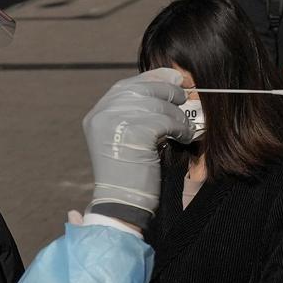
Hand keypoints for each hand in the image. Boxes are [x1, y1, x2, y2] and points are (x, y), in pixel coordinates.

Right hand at [81, 70, 194, 227]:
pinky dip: (180, 127)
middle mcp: (102, 115)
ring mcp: (115, 123)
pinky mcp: (134, 133)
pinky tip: (185, 137)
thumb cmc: (130, 175)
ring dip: (177, 115)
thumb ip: (135, 114)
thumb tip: (166, 84)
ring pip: (157, 104)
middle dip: (167, 91)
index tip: (173, 78)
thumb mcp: (126, 138)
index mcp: (97, 115)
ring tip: (185, 127)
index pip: (126, 86)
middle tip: (184, 97)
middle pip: (141, 89)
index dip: (151, 78)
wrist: (122, 204)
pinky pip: (166, 120)